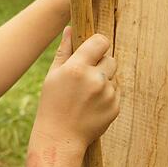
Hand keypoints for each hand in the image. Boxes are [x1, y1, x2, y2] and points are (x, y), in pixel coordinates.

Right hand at [33, 27, 118, 148]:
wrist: (60, 137)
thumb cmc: (52, 103)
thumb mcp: (53, 75)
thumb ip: (64, 50)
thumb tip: (70, 28)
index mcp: (77, 68)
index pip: (100, 41)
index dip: (98, 43)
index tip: (92, 48)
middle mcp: (95, 79)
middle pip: (110, 58)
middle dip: (101, 63)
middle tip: (86, 75)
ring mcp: (107, 94)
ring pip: (113, 76)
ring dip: (104, 79)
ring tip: (86, 93)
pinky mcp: (115, 107)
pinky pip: (115, 91)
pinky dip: (106, 95)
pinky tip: (91, 105)